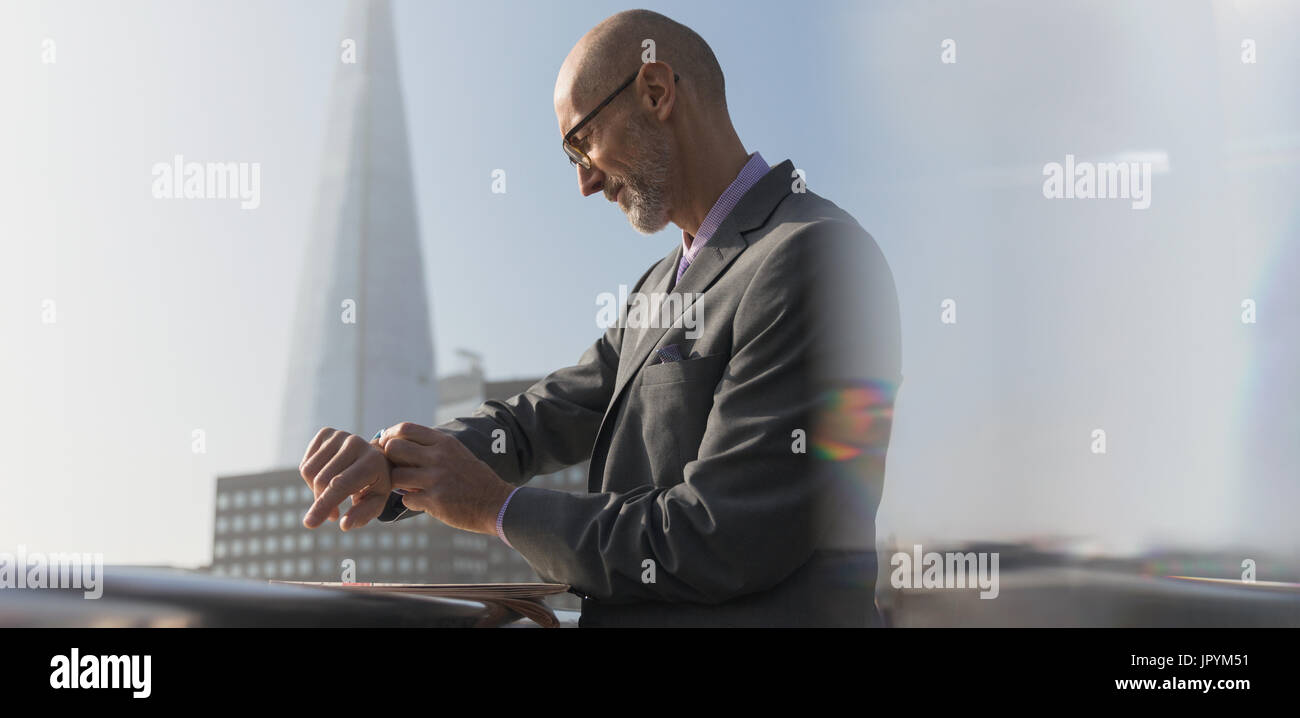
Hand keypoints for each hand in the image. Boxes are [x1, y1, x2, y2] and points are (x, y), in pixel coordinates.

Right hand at [298, 427, 393, 530]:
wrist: (375, 458)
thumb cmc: (375, 484)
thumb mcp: (376, 502)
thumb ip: (362, 515)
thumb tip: (344, 525)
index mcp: (372, 461)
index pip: (340, 485)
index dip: (324, 505)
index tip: (309, 523)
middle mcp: (355, 443)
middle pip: (321, 480)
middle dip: (321, 502)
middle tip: (332, 513)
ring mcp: (339, 436)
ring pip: (308, 471)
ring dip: (315, 490)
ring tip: (333, 493)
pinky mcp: (326, 434)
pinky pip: (305, 463)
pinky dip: (311, 478)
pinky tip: (328, 478)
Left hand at [376, 422, 514, 535]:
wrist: (497, 504)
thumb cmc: (473, 478)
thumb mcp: (457, 453)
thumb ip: (432, 447)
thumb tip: (398, 443)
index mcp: (445, 443)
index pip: (406, 429)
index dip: (390, 436)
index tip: (387, 446)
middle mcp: (439, 457)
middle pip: (394, 448)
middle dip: (389, 459)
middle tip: (394, 468)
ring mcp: (436, 479)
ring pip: (396, 476)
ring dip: (397, 483)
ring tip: (408, 487)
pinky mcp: (435, 501)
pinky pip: (406, 499)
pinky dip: (411, 501)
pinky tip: (422, 500)